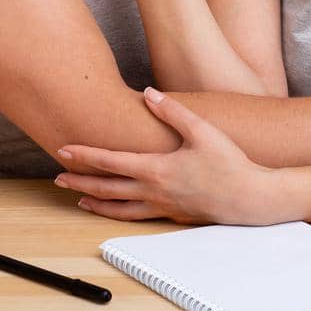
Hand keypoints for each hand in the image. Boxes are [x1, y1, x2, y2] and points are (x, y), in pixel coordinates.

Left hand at [53, 88, 288, 224]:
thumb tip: (149, 94)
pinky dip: (118, 214)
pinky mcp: (173, 216)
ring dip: (96, 202)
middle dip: (80, 182)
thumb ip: (173, 112)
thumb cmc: (230, 164)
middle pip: (107, 188)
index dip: (85, 155)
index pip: (111, 161)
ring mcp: (162, 208)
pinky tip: (115, 210)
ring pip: (119, 208)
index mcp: (156, 169)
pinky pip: (137, 217)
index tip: (64, 150)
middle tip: (58, 178)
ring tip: (79, 199)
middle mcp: (154, 191)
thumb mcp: (202, 130)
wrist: (251, 198)